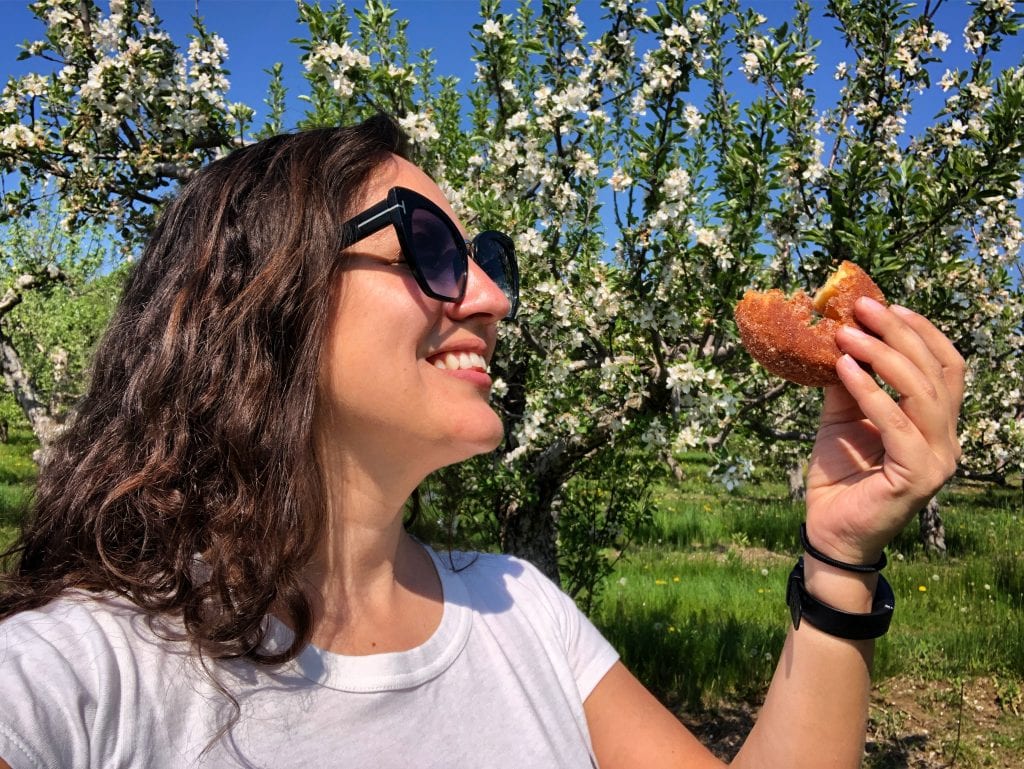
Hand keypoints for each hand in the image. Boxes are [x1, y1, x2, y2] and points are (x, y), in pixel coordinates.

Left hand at [804, 297, 963, 563]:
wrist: (829, 531)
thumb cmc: (839, 475)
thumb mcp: (841, 417)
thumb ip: (848, 382)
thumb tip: (838, 334)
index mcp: (936, 422)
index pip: (945, 366)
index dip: (920, 331)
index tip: (886, 303)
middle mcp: (946, 439)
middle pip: (935, 371)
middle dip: (898, 333)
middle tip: (861, 306)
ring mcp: (937, 459)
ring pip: (922, 392)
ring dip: (883, 356)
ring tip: (846, 334)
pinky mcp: (917, 476)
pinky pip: (896, 425)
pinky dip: (870, 392)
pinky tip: (844, 369)